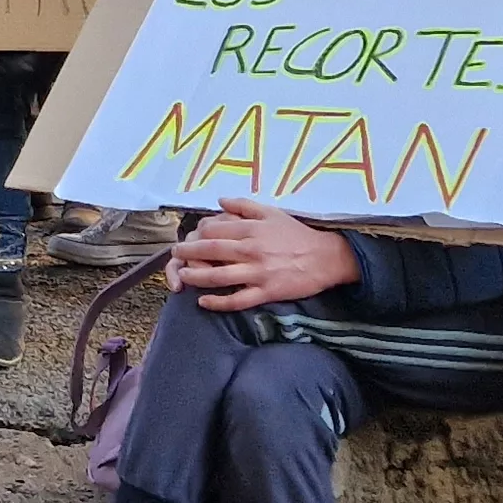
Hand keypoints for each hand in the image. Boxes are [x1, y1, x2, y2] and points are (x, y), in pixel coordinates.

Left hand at [171, 198, 362, 310]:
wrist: (326, 257)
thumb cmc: (297, 234)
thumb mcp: (272, 212)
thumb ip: (244, 206)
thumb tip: (220, 200)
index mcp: (252, 229)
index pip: (215, 229)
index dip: (197, 233)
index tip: (188, 237)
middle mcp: (251, 250)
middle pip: (211, 250)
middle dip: (188, 252)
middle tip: (175, 255)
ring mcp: (258, 272)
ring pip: (219, 276)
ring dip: (196, 276)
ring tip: (183, 276)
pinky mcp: (267, 292)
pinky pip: (238, 300)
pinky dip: (218, 302)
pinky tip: (203, 302)